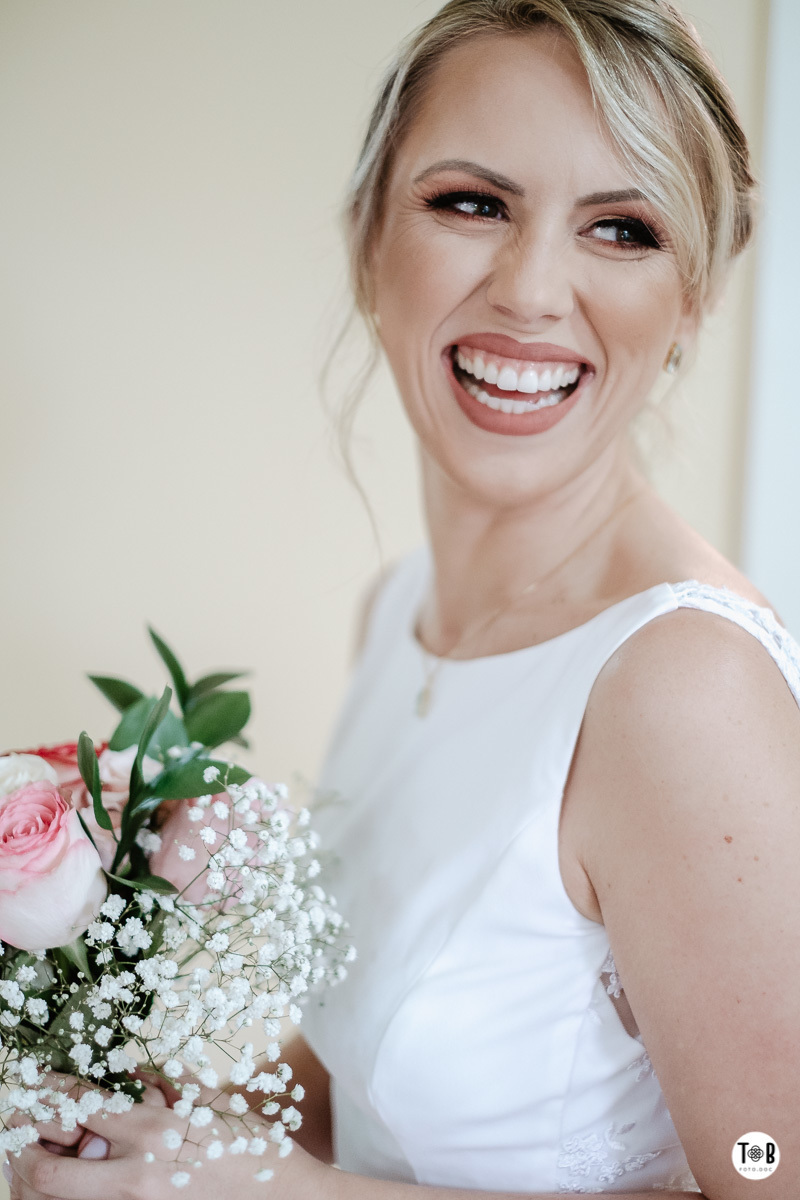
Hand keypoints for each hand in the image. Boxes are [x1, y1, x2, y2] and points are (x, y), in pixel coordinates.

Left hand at [5, 1075, 331, 1199]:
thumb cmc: (258, 1147)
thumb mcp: (215, 1101)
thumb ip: (171, 1082)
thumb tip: (136, 1071)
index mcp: (157, 1129)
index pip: (80, 1107)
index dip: (50, 1093)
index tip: (37, 1083)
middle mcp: (138, 1173)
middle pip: (49, 1172)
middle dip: (24, 1151)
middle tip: (21, 1133)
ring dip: (48, 1178)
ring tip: (49, 1157)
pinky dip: (83, 1196)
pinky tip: (87, 1179)